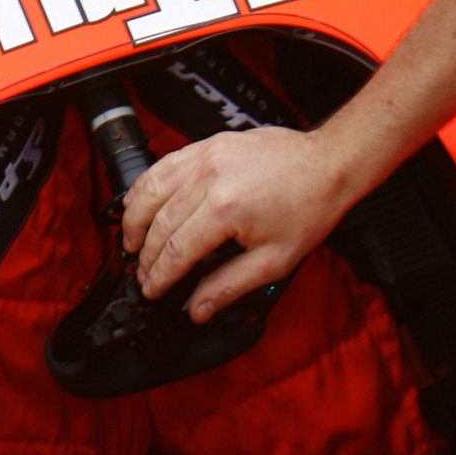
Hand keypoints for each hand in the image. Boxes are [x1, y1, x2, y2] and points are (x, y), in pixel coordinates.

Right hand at [122, 125, 354, 319]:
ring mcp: (205, 156)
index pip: (178, 251)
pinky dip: (145, 186)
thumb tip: (197, 310)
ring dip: (134, 219)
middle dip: (145, 254)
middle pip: (160, 222)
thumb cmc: (307, 210)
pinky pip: (164, 165)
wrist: (326, 166)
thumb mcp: (274, 261)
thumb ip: (230, 286)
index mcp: (226, 210)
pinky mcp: (207, 144)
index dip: (160, 276)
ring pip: (152, 189)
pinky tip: (138, 203)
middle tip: (141, 274)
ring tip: (129, 243)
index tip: (152, 291)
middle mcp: (209, 178)